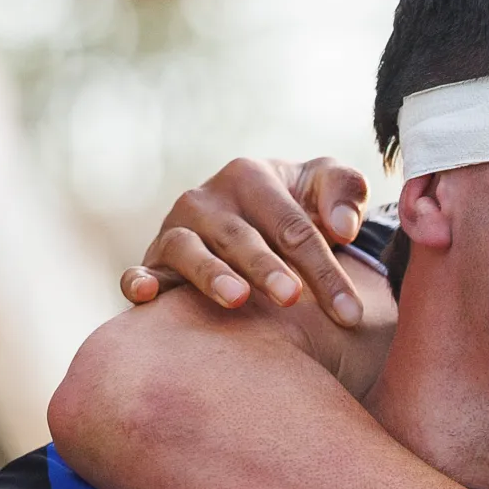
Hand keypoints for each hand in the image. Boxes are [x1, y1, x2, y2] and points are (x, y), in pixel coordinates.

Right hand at [121, 156, 372, 325]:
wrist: (250, 212)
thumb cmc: (296, 204)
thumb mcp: (324, 186)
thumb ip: (345, 192)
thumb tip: (345, 227)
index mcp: (250, 176)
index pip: (292, 226)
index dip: (323, 268)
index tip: (350, 312)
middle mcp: (207, 199)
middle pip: (241, 237)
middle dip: (267, 267)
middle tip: (292, 297)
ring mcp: (176, 229)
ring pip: (189, 250)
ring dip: (212, 274)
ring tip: (238, 299)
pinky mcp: (154, 261)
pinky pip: (140, 270)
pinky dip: (138, 280)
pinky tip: (147, 294)